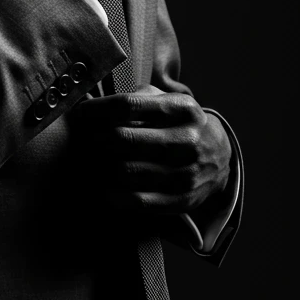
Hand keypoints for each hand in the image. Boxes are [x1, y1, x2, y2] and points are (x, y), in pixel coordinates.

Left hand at [69, 84, 231, 218]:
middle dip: (94, 139)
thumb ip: (134, 99)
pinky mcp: (181, 199)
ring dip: (98, 167)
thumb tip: (89, 101)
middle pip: (123, 139)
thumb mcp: (167, 102)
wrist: (220, 157)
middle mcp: (186, 139)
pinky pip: (137, 200)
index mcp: (181, 109)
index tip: (79, 113)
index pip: (127, 106)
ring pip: (125, 171)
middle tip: (81, 140)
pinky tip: (103, 187)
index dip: (96, 110)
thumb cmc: (178, 124)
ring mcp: (185, 172)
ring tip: (87, 162)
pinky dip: (112, 194)